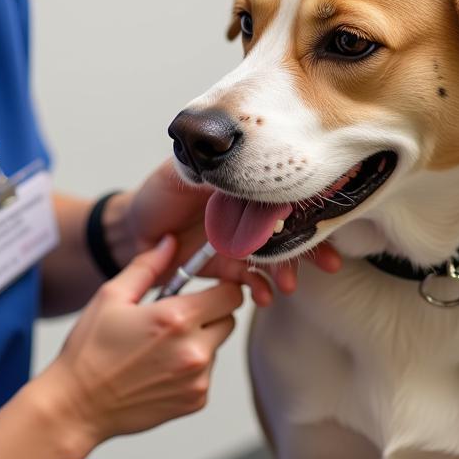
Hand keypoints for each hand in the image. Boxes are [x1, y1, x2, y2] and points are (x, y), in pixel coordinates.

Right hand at [41, 235, 242, 444]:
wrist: (78, 405)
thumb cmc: (90, 350)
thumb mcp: (111, 297)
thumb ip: (147, 266)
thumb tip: (170, 242)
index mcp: (176, 319)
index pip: (231, 295)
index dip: (220, 289)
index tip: (203, 291)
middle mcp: (194, 350)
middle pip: (229, 320)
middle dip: (209, 314)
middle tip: (176, 318)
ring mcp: (198, 379)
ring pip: (216, 347)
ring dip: (199, 342)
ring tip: (159, 347)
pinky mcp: (196, 401)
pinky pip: (207, 373)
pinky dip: (191, 368)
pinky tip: (159, 368)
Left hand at [111, 159, 342, 304]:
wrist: (130, 230)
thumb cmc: (157, 194)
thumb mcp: (182, 172)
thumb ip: (213, 169)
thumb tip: (241, 162)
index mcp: (241, 185)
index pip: (282, 194)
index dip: (306, 206)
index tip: (325, 218)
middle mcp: (246, 214)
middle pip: (287, 229)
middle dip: (310, 247)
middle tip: (328, 264)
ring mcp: (239, 242)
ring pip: (272, 258)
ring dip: (284, 272)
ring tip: (288, 286)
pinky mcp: (226, 268)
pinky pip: (249, 280)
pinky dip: (258, 288)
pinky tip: (262, 295)